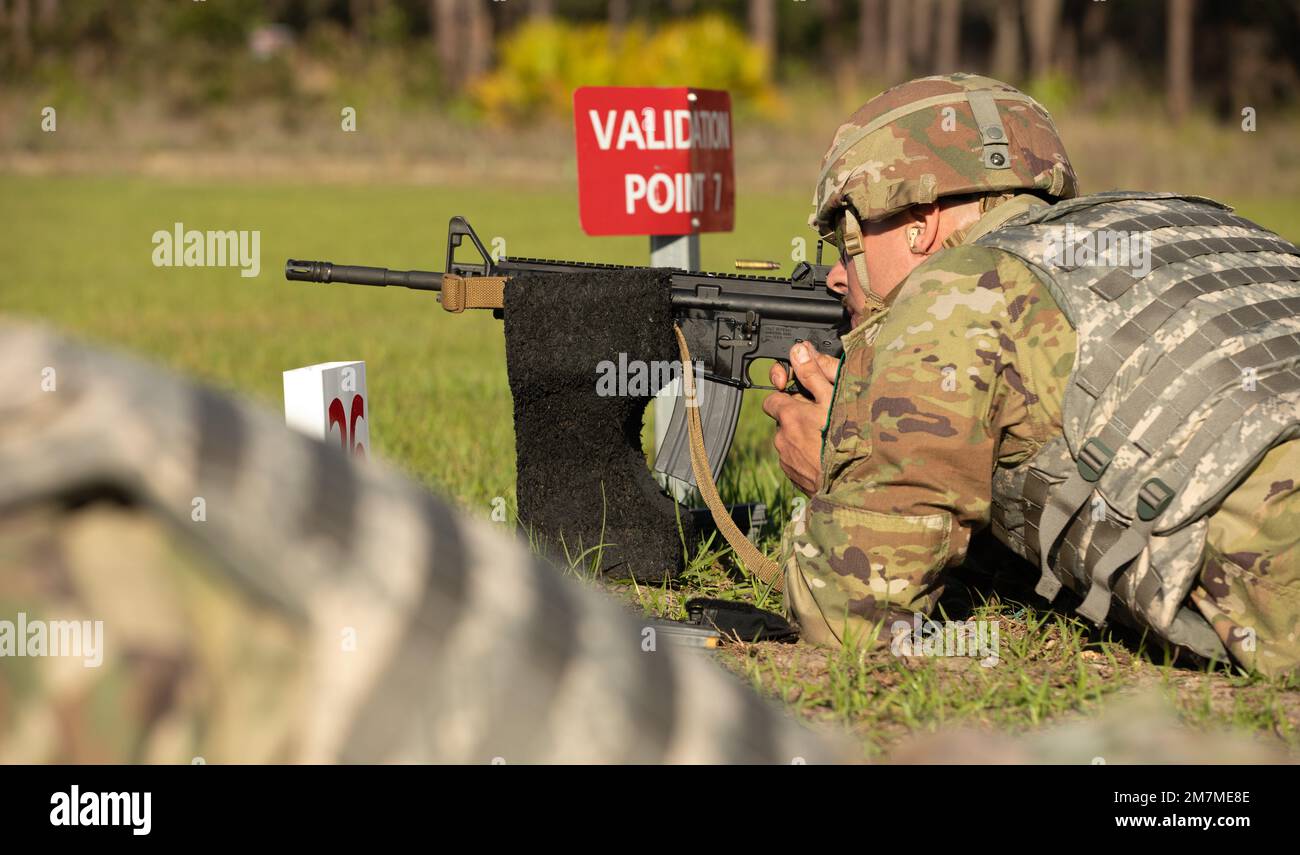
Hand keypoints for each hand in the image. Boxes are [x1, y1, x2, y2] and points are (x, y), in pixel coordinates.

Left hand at [761, 342, 839, 494]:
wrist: (857, 485)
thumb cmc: (849, 438)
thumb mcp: (835, 397)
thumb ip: (813, 373)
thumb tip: (797, 351)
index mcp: (789, 415)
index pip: (772, 397)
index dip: (786, 394)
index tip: (799, 394)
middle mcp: (782, 438)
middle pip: (785, 420)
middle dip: (801, 416)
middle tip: (827, 416)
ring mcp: (788, 461)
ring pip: (792, 441)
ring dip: (806, 437)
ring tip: (832, 438)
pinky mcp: (796, 478)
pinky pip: (798, 460)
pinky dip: (810, 455)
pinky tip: (830, 455)